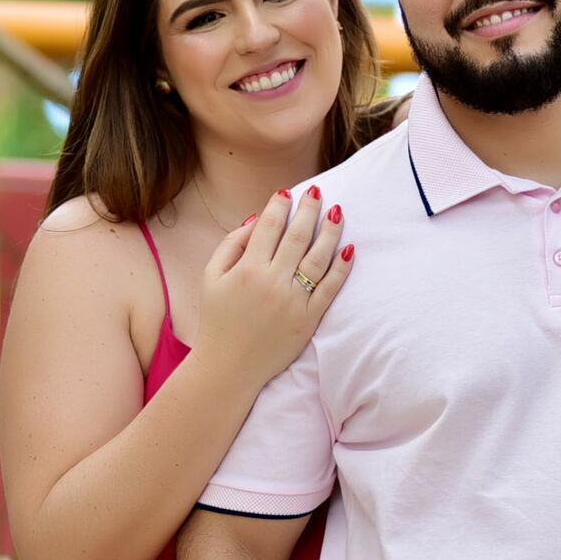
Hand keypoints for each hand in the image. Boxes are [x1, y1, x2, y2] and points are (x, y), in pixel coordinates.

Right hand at [197, 186, 354, 387]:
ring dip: (330, 232)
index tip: (288, 192)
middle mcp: (272, 281)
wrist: (228, 367)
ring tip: (338, 212)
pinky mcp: (309, 319)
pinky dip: (341, 268)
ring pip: (318, 258)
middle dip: (308, 210)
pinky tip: (350, 249)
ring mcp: (293, 300)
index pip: (269, 227)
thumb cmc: (217, 320)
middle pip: (297, 236)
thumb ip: (230, 245)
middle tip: (317, 192)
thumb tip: (256, 219)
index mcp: (246, 269)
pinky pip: (329, 288)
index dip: (280, 205)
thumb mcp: (211, 278)